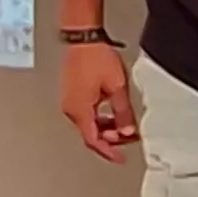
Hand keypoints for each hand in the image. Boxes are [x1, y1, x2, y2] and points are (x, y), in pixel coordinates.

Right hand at [62, 40, 138, 160]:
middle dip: (110, 139)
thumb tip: (127, 131)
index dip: (109, 151)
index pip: (94, 140)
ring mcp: (69, 100)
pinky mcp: (71, 93)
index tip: (120, 158)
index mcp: (80, 110)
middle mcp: (70, 109)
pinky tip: (111, 113)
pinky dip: (98, 118)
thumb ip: (123, 113)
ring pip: (88, 124)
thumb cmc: (96, 58)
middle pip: (90, 134)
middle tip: (128, 137)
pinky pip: (84, 113)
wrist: (82, 38)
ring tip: (123, 124)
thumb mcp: (116, 88)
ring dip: (105, 128)